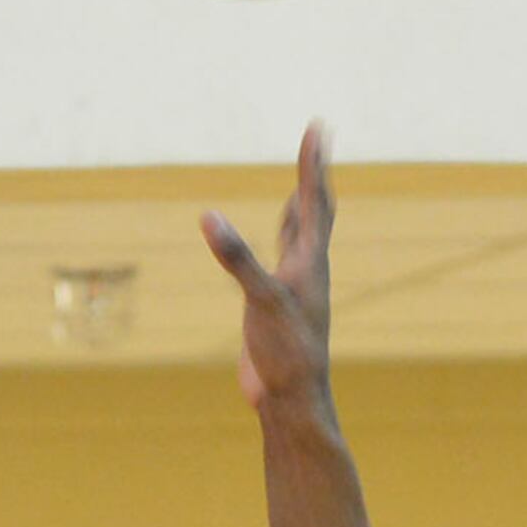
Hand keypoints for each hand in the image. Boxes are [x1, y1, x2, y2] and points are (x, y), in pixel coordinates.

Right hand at [201, 123, 335, 410]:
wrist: (292, 400)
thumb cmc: (286, 353)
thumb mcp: (259, 300)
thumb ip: (237, 258)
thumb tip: (209, 218)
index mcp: (309, 262)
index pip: (313, 201)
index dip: (312, 163)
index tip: (316, 126)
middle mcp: (308, 268)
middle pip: (314, 210)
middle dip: (312, 174)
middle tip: (315, 139)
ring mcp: (294, 286)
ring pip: (300, 235)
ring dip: (300, 205)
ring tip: (302, 182)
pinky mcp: (278, 304)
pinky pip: (280, 259)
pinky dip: (279, 238)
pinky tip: (277, 238)